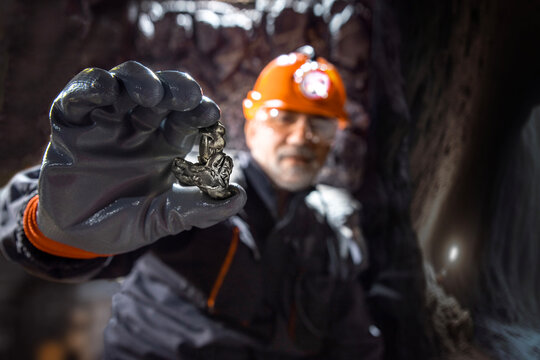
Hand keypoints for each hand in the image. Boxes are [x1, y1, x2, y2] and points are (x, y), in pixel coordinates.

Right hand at [37, 61, 245, 254]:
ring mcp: (106, 122)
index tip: (211, 114)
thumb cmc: (125, 223)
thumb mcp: (164, 219)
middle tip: (187, 96)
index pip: (188, 117)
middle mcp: (140, 127)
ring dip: (139, 81)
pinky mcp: (71, 124)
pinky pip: (78, 96)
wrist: (77, 237)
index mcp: (166, 145)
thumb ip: (200, 210)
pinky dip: (90, 86)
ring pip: (124, 84)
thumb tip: (239, 197)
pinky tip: (105, 89)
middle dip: (176, 89)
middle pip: (162, 93)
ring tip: (151, 95)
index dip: (200, 111)